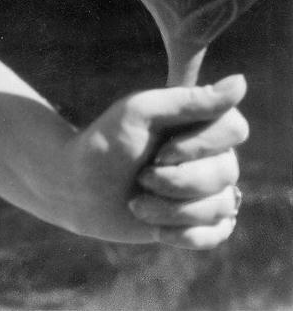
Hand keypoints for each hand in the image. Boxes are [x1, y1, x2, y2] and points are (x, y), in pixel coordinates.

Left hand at [59, 75, 247, 248]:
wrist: (76, 188)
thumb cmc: (104, 143)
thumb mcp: (139, 112)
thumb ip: (188, 100)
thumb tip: (240, 83)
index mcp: (200, 123)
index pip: (235, 129)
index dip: (199, 145)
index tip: (158, 152)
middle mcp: (212, 156)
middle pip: (226, 172)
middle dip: (175, 180)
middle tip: (141, 177)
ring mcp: (208, 191)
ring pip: (220, 207)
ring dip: (171, 209)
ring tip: (137, 202)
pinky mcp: (201, 223)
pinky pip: (216, 234)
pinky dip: (184, 234)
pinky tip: (156, 229)